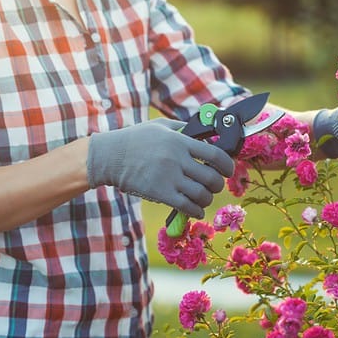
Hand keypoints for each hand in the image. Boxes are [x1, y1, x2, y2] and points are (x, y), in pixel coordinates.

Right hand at [87, 118, 234, 218]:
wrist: (110, 156)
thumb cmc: (136, 139)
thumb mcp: (161, 126)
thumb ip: (184, 129)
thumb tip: (207, 134)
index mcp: (180, 141)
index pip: (215, 155)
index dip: (227, 165)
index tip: (228, 170)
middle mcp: (177, 159)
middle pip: (211, 178)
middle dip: (217, 185)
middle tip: (213, 186)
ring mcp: (169, 178)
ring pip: (201, 195)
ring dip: (206, 199)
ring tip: (203, 198)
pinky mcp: (160, 194)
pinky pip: (187, 207)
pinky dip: (196, 211)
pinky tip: (195, 210)